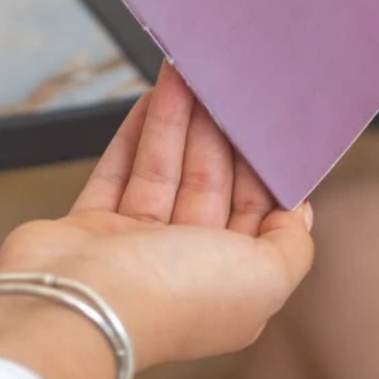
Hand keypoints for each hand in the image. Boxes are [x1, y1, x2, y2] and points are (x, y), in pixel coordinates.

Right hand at [0, 63, 312, 371]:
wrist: (76, 308)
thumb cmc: (173, 296)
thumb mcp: (264, 278)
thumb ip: (292, 245)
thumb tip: (301, 212)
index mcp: (230, 283)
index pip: (254, 210)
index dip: (258, 162)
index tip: (262, 116)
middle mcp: (184, 265)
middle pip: (208, 180)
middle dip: (216, 129)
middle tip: (222, 80)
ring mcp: (134, 246)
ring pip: (164, 168)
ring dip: (177, 118)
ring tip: (187, 71)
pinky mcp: (91, 226)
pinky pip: (119, 169)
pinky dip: (136, 134)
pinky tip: (152, 98)